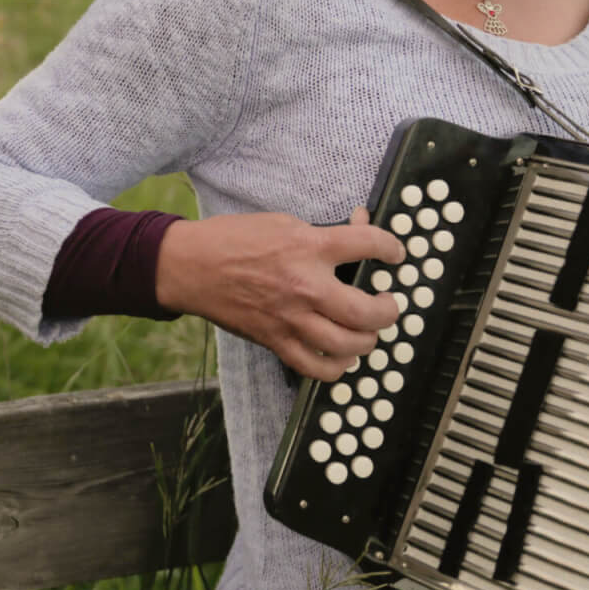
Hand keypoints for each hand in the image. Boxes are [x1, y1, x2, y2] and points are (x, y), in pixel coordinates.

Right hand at [155, 206, 405, 381]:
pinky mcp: (276, 341)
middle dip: (390, 309)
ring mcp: (291, 318)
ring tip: (368, 331)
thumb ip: (323, 231)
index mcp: (309, 246)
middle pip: (369, 310)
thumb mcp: (283, 222)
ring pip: (349, 344)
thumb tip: (359, 226)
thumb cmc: (233, 239)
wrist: (191, 266)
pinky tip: (342, 355)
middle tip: (389, 304)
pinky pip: (317, 367)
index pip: (369, 244)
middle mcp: (305, 285)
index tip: (396, 253)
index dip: (392, 248)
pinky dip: (338, 366)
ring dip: (369, 340)